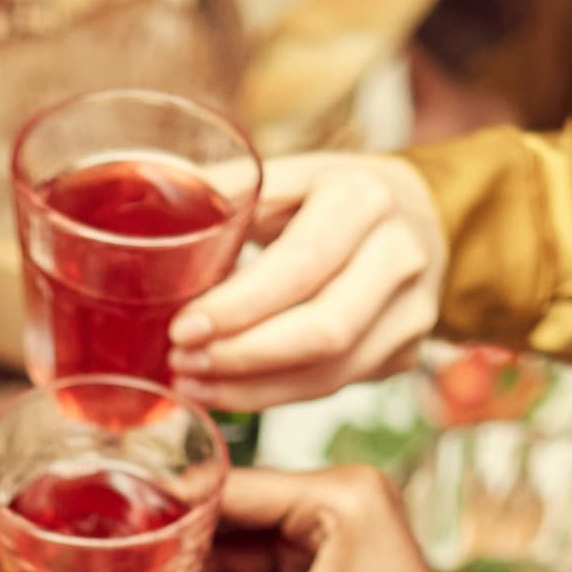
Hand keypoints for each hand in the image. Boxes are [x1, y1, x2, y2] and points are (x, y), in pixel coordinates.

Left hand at [167, 154, 445, 409]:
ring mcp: (411, 311)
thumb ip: (227, 192)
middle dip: (241, 358)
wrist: (418, 215)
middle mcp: (399, 255)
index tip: (183, 328)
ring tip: (191, 383)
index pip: (302, 264)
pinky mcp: (404, 352)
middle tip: (181, 363)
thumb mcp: (287, 175)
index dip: (240, 306)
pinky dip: (271, 395)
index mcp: (363, 198)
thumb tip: (152, 200)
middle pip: (322, 331)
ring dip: (250, 388)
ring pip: (328, 373)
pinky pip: (332, 387)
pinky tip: (225, 391)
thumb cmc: (333, 195)